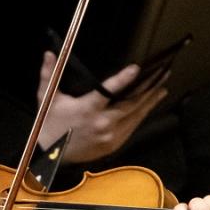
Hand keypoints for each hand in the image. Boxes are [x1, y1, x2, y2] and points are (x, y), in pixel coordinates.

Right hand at [37, 55, 167, 163]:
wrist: (50, 156)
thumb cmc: (49, 123)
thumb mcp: (47, 98)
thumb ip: (49, 74)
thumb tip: (48, 53)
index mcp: (87, 109)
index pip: (108, 91)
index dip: (123, 79)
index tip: (136, 68)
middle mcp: (102, 123)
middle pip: (131, 103)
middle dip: (149, 88)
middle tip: (163, 74)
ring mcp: (110, 135)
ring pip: (135, 116)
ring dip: (150, 101)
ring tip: (162, 88)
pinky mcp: (113, 145)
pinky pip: (131, 127)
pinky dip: (141, 115)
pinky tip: (148, 106)